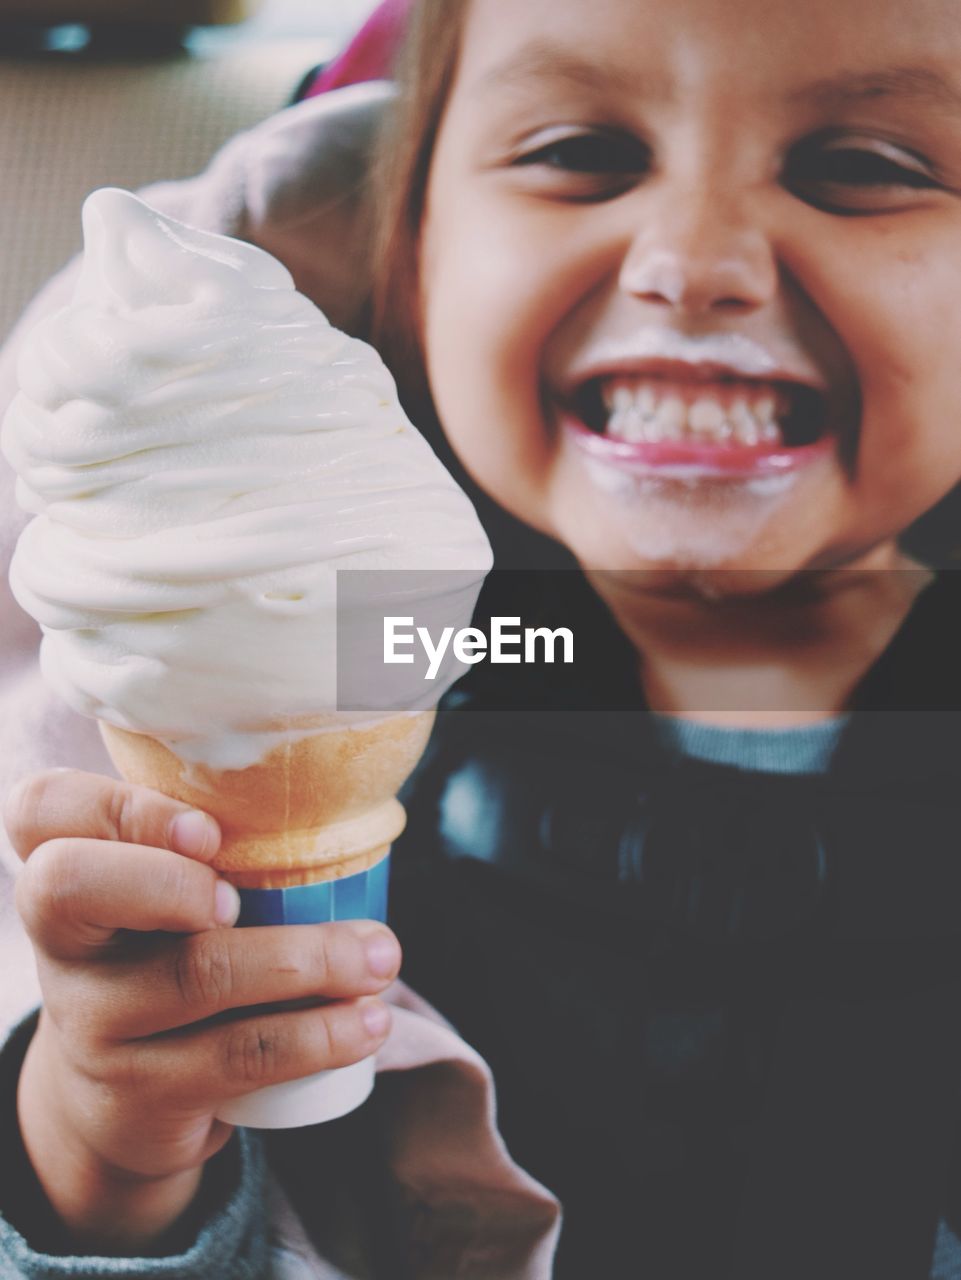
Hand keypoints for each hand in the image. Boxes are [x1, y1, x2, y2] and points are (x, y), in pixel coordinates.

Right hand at [3, 768, 399, 1253]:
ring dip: (308, 961)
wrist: (117, 1096)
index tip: (208, 830)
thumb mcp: (163, 899)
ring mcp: (94, 1021)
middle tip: (247, 895)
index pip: (44, 811)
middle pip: (74, 887)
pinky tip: (368, 1021)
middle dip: (172, 881)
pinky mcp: (142, 1092)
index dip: (120, 809)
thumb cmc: (167, 955)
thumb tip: (342, 803)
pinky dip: (319, 1034)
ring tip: (379, 958)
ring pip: (193, 975)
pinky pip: (239, 1056)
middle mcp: (63, 942)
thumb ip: (209, 849)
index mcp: (68, 870)